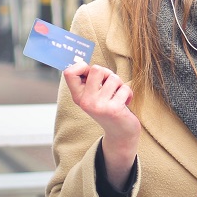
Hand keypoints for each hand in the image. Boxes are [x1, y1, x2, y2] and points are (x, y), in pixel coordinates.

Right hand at [64, 62, 140, 189]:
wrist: (120, 134)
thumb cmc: (109, 108)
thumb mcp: (94, 95)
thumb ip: (89, 81)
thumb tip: (81, 62)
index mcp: (78, 96)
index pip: (69, 72)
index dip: (82, 66)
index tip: (91, 73)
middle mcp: (85, 101)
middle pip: (96, 69)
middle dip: (108, 73)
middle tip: (110, 86)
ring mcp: (99, 106)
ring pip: (113, 78)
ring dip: (120, 85)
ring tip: (117, 97)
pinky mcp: (113, 109)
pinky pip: (125, 88)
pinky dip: (128, 94)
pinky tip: (125, 104)